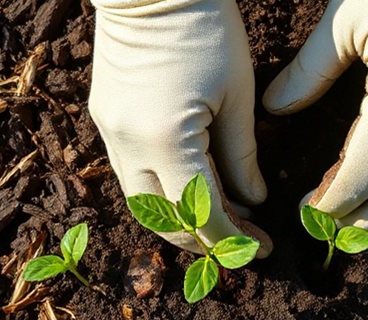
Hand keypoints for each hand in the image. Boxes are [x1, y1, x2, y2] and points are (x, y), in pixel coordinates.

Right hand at [89, 0, 271, 255]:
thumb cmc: (205, 25)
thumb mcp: (238, 93)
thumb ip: (242, 154)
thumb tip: (253, 200)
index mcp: (166, 140)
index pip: (201, 213)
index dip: (233, 238)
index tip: (262, 247)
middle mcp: (129, 144)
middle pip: (164, 219)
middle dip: (204, 240)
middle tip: (241, 243)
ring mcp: (110, 132)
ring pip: (142, 201)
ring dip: (180, 219)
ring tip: (220, 218)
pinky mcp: (105, 118)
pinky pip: (131, 172)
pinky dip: (162, 190)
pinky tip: (192, 186)